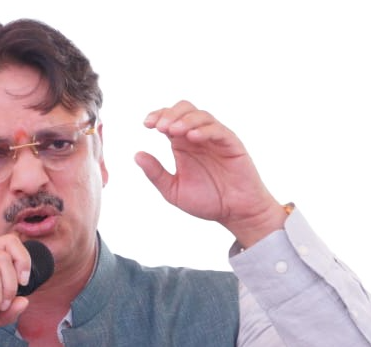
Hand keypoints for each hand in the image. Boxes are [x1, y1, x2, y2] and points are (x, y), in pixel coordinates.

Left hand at [135, 100, 286, 246]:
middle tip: (159, 127)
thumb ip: (155, 173)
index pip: (169, 119)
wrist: (234, 213)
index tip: (146, 124)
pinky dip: (204, 130)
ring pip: (201, 116)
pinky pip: (219, 131)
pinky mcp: (232, 145)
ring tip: (172, 131)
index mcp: (182, 145)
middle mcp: (198, 138)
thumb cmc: (207, 200)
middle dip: (169, 114)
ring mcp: (216, 139)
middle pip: (184, 109)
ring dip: (185, 120)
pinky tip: (192, 138)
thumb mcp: (173, 190)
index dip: (158, 116)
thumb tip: (136, 155)